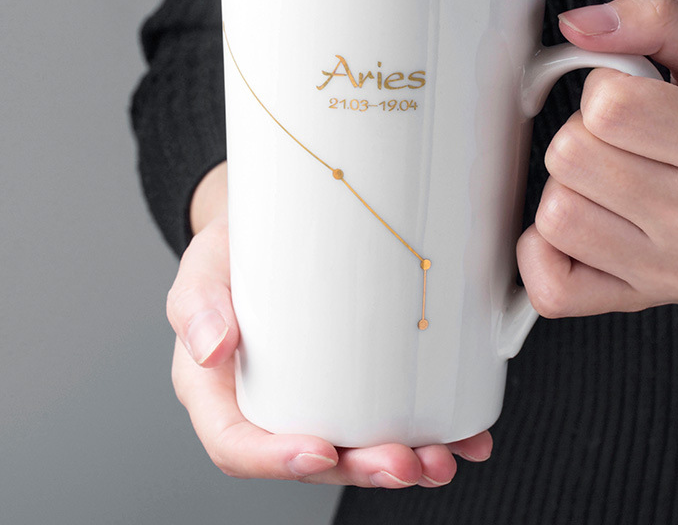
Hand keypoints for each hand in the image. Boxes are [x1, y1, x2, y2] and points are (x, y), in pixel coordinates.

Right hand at [166, 163, 491, 485]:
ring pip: (358, 444)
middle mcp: (272, 404)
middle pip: (313, 456)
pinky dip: (432, 428)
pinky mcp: (356, 378)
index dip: (278, 461)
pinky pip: (389, 412)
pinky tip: (466, 432)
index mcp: (222, 391)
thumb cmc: (231, 254)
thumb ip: (197, 304)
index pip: (238, 445)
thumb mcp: (203, 267)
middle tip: (405, 462)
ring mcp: (318, 395)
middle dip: (362, 468)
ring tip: (444, 455)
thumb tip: (210, 348)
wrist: (274, 224)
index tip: (323, 451)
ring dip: (405, 461)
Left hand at [518, 0, 677, 316]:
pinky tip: (580, 223)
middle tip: (620, 139)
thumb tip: (578, 24)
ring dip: (567, 187)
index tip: (626, 95)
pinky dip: (545, 253)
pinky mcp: (639, 299)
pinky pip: (553, 288)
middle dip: (581, 134)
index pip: (608, 107)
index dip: (602, 88)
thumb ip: (657, 21)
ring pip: (555, 217)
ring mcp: (665, 269)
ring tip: (608, 179)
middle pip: (570, 158)